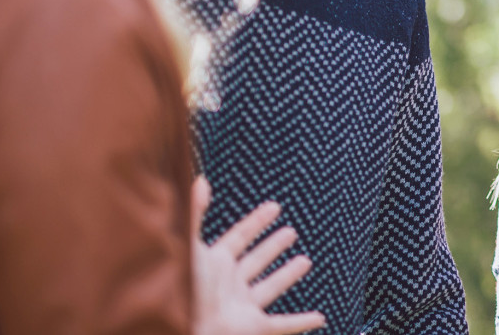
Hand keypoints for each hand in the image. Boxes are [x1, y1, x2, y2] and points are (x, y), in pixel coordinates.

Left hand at [192, 177, 325, 334]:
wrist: (181, 328)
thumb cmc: (178, 291)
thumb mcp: (188, 247)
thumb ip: (193, 214)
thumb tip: (199, 179)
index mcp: (213, 264)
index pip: (239, 237)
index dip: (256, 222)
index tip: (274, 207)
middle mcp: (229, 285)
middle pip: (256, 261)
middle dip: (273, 246)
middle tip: (291, 232)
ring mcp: (242, 307)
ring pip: (271, 288)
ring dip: (287, 275)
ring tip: (305, 261)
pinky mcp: (253, 328)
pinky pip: (283, 325)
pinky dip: (302, 322)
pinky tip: (319, 319)